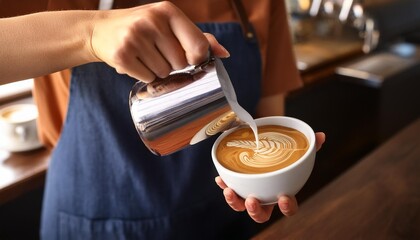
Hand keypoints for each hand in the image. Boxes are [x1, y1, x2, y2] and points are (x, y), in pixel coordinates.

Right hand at [90, 1, 228, 81]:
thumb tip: (224, 53)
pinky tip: (135, 62)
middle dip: (173, 64)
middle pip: (181, 63)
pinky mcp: (122, 55)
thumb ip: (197, 37)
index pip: (198, 45)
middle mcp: (152, 21)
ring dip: (158, 70)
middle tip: (158, 52)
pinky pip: (148, 78)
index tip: (188, 56)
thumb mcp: (169, 24)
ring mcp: (135, 38)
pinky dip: (144, 75)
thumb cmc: (143, 28)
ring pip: (164, 72)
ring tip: (145, 56)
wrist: (100, 30)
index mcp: (168, 11)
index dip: (196, 57)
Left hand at [216, 132, 325, 222]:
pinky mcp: (237, 185)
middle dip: (255, 211)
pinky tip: (220, 178)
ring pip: (241, 206)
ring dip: (234, 202)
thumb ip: (309, 146)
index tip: (284, 197)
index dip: (287, 207)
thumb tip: (321, 136)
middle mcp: (265, 197)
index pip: (288, 208)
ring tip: (229, 191)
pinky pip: (229, 190)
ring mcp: (250, 193)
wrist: (266, 145)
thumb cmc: (283, 153)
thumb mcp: (296, 148)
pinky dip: (224, 185)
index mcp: (282, 193)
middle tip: (252, 200)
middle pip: (260, 215)